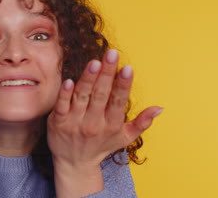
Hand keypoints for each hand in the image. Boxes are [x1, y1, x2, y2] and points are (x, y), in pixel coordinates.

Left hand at [47, 49, 161, 196]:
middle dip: (107, 74)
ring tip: (95, 62)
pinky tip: (69, 81)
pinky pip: (61, 106)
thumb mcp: (124, 138)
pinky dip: (65, 94)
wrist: (74, 164)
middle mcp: (94, 124)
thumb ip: (142, 123)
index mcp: (112, 125)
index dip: (123, 84)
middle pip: (101, 95)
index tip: (127, 68)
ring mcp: (75, 123)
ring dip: (88, 79)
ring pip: (82, 97)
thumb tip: (160, 108)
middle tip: (112, 54)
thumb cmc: (100, 146)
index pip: (118, 101)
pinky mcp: (58, 122)